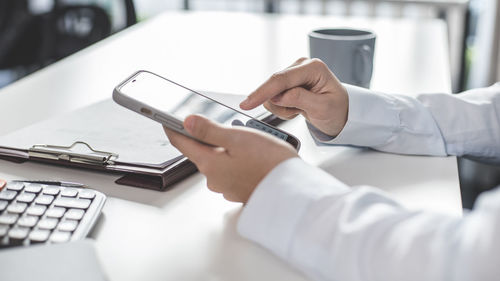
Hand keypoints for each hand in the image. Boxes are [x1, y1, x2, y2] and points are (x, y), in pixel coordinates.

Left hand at [164, 115, 297, 202]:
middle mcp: (214, 179)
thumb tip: (187, 122)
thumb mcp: (237, 138)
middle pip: (201, 151)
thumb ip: (209, 130)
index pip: (181, 143)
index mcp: (209, 163)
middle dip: (209, 136)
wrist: (293, 190)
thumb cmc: (269, 163)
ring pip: (218, 160)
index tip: (165, 117)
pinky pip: (231, 169)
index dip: (172, 127)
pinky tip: (253, 154)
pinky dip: (237, 159)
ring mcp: (226, 186)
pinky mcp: (239, 190)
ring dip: (226, 148)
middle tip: (227, 125)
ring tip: (249, 139)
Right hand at [240, 57, 348, 136]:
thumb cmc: (337, 110)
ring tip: (300, 110)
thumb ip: (300, 99)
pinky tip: (296, 108)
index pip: (281, 79)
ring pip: (271, 94)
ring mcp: (292, 74)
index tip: (247, 104)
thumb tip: (278, 96)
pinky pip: (273, 98)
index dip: (262, 92)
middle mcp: (300, 66)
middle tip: (295, 113)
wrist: (340, 114)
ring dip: (283, 108)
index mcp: (312, 67)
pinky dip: (283, 108)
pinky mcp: (287, 83)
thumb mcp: (323, 108)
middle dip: (280, 105)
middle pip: (273, 85)